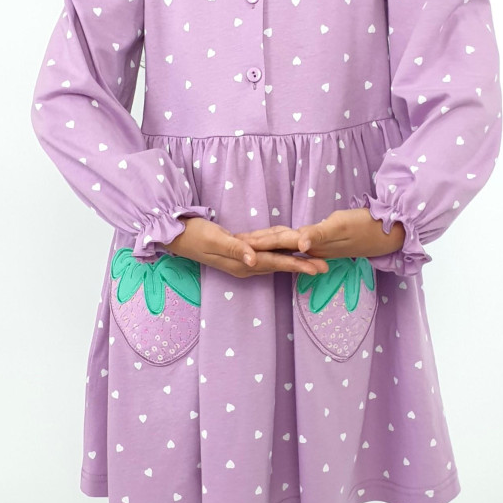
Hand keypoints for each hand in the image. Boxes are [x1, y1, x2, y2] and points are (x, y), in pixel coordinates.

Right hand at [167, 215, 329, 278]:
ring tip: (314, 261)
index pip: (276, 262)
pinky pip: (265, 253)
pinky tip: (288, 251)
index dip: (298, 264)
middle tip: (326, 267)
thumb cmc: (195, 235)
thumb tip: (254, 260)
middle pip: (280, 264)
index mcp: (243, 262)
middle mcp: (246, 264)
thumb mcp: (215, 240)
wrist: (177, 236)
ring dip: (294, 261)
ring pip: (274, 259)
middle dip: (303, 265)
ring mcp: (243, 260)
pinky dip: (280, 252)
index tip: (317, 267)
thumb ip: (236, 249)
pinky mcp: (240, 252)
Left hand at [233, 208, 405, 261]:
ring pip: (288, 242)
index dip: (256, 241)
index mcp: (308, 242)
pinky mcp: (329, 237)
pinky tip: (292, 242)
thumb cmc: (363, 226)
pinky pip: (309, 239)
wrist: (388, 231)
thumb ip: (318, 234)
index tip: (236, 242)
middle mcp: (310, 243)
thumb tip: (299, 245)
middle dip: (256, 243)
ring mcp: (319, 242)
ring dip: (269, 243)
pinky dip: (299, 239)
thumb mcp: (339, 228)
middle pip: (277, 243)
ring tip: (250, 244)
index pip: (276, 241)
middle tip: (234, 243)